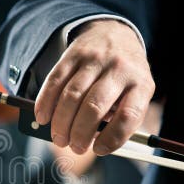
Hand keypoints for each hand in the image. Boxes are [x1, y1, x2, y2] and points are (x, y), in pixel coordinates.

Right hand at [34, 19, 154, 154]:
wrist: (115, 33)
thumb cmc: (124, 77)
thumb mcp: (135, 94)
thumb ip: (120, 119)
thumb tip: (94, 144)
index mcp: (141, 84)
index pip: (128, 115)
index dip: (112, 137)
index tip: (99, 150)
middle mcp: (120, 69)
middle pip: (95, 106)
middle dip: (80, 133)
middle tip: (74, 147)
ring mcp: (95, 59)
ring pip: (72, 95)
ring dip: (61, 122)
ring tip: (59, 138)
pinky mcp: (74, 54)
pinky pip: (55, 80)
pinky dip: (45, 102)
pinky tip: (42, 117)